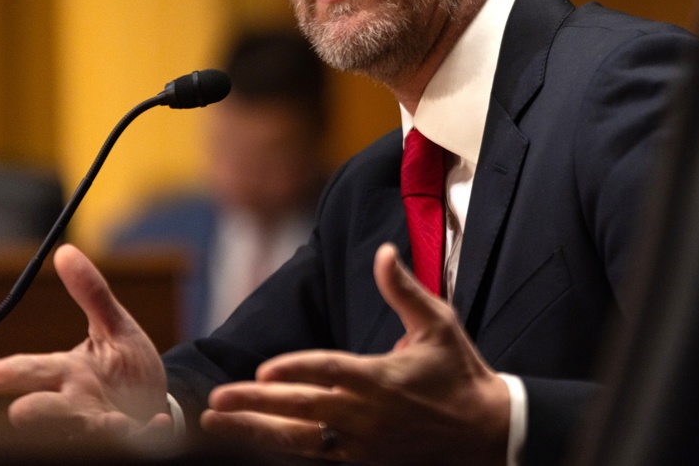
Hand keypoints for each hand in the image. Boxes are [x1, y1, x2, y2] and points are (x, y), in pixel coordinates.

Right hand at [0, 244, 171, 442]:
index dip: (12, 373)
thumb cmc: (125, 366)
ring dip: (95, 426)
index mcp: (69, 373)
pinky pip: (133, 439)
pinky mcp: (129, 438)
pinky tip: (157, 424)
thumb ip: (92, 293)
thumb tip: (65, 252)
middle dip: (34, 412)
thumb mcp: (114, 326)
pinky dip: (145, 432)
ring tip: (110, 420)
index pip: (34, 370)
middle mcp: (77, 404)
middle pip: (44, 412)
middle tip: (22, 411)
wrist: (158, 399)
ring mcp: (100, 426)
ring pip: (83, 432)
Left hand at [201, 243, 509, 464]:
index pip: (330, 372)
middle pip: (301, 410)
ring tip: (215, 423)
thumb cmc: (458, 371)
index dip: (296, 371)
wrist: (483, 431)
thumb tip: (383, 253)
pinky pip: (313, 455)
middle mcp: (366, 414)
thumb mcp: (438, 322)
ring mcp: (362, 442)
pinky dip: (280, 448)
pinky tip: (251, 441)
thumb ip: (404, 290)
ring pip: (298, 440)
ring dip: (254, 432)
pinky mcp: (362, 459)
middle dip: (255, 406)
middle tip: (215, 401)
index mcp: (382, 377)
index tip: (263, 370)